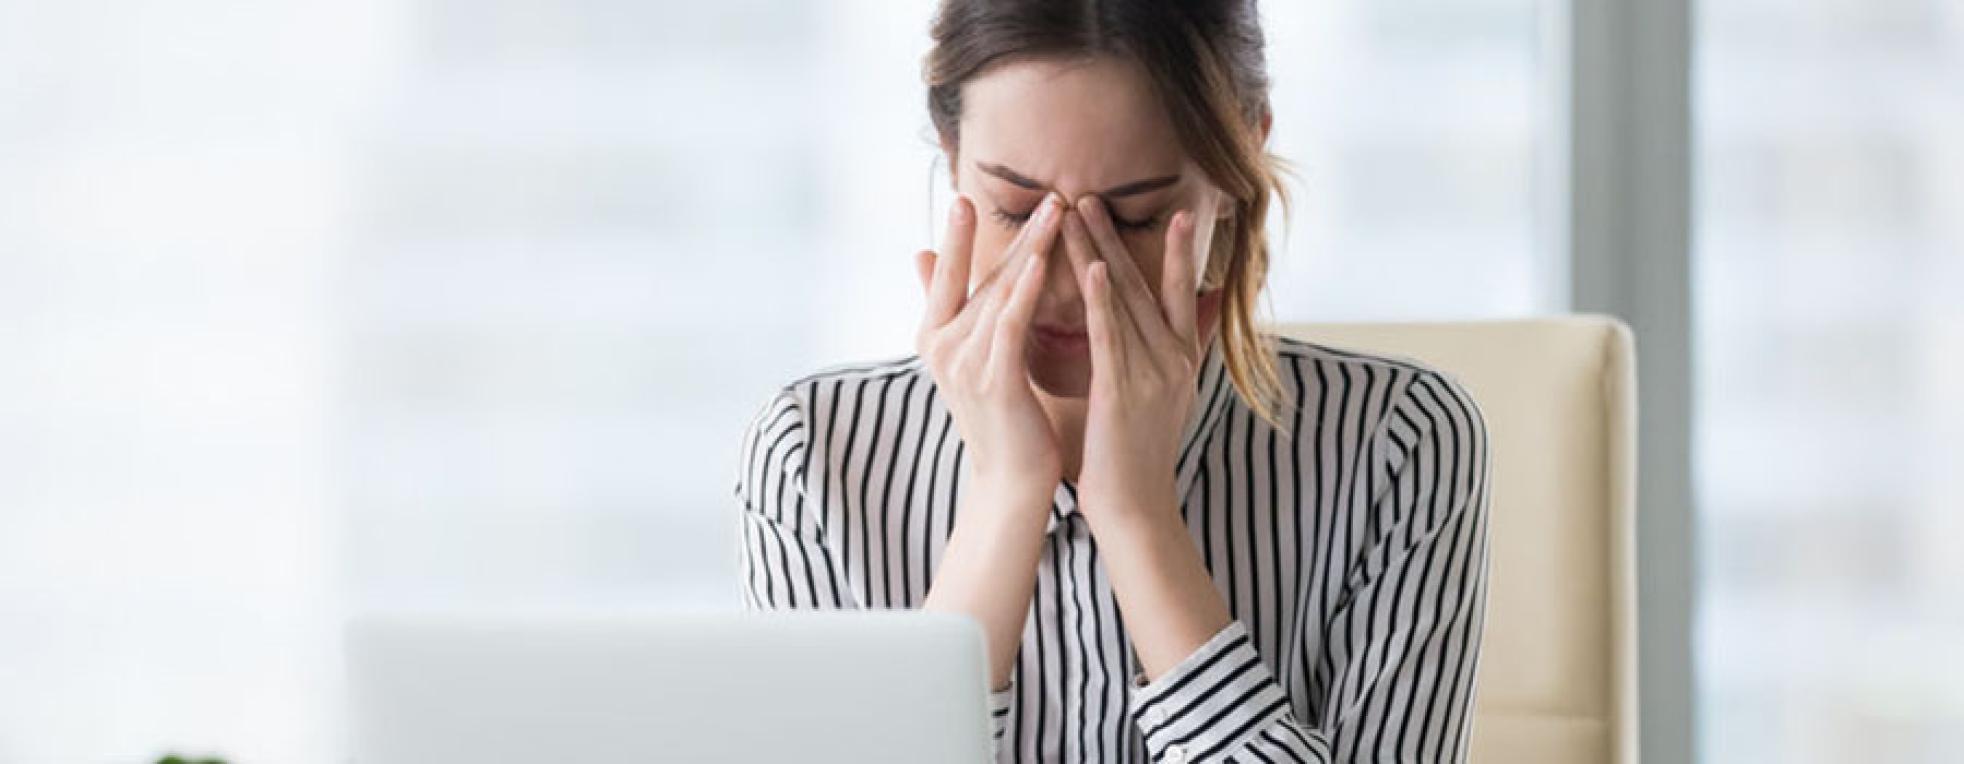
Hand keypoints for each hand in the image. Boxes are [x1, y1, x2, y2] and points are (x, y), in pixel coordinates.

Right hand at [914, 192, 1068, 493]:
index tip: (965, 195)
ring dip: (1029, 248)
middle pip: (980, 276)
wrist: (1010, 482)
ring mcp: (965, 363)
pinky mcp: (994, 380)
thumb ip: (949, 307)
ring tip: (1055, 212)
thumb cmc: (1000, 417)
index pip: (947, 274)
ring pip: (999, 292)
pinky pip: (1010, 325)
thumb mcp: (968, 357)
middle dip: (1014, 232)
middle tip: (1044, 192)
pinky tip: (1041, 263)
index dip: (956, 235)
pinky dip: (1024, 291)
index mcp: (935, 338)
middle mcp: (942, 347)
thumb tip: (918, 254)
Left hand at [1062, 196, 1203, 523]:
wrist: (1136, 509)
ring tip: (1078, 211)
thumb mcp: (1172, 396)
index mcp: (1183, 359)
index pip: (1182, 292)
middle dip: (1117, 238)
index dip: (1180, 251)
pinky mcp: (1123, 392)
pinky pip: (1110, 337)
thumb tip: (1207, 308)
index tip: (1177, 210)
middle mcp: (1174, 359)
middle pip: (1145, 285)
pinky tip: (1088, 268)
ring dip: (1099, 252)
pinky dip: (1100, 300)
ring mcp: (1152, 374)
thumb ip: (1187, 347)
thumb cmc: (1139, 454)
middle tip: (1092, 194)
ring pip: (1123, 301)